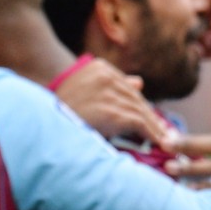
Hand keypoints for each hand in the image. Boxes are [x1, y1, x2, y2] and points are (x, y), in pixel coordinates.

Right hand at [53, 57, 170, 142]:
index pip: (126, 85)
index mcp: (98, 67)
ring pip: (140, 110)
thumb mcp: (85, 91)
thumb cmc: (62, 112)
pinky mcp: (113, 113)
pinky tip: (157, 142)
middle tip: (162, 130)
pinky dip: (152, 133)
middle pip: (135, 98)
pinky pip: (140, 123)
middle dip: (149, 115)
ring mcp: (110, 94)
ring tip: (163, 139)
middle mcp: (106, 76)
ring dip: (154, 127)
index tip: (148, 115)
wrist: (46, 128)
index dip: (138, 103)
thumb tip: (138, 83)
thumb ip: (112, 85)